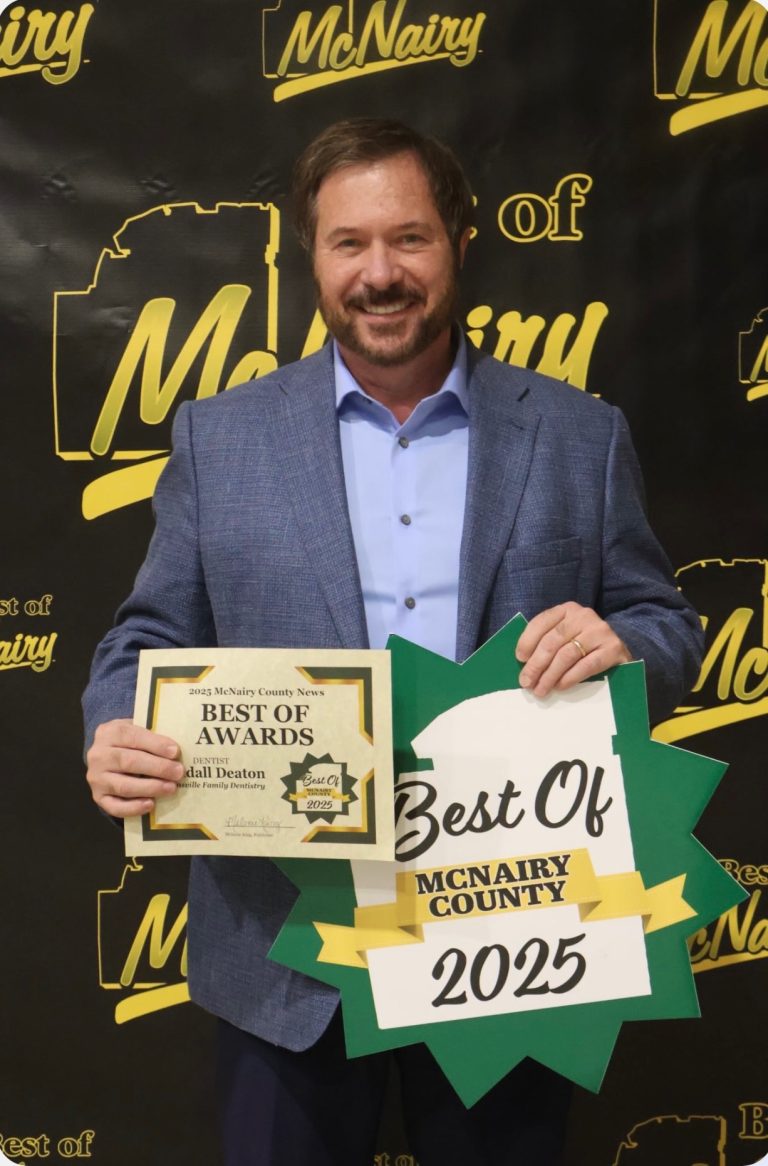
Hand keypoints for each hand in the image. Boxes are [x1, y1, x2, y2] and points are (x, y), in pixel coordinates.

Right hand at [86, 718, 183, 817]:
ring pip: (123, 786)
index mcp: (109, 733)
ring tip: (171, 788)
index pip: (132, 736)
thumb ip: (152, 736)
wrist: (106, 757)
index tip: (175, 752)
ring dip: (150, 788)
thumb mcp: (136, 730)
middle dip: (157, 768)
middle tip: (178, 772)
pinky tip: (151, 804)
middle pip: (128, 762)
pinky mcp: (98, 797)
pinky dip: (134, 807)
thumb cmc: (129, 742)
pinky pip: (115, 807)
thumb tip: (176, 751)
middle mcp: (99, 755)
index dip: (155, 744)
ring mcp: (96, 778)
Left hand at [515, 602, 631, 697]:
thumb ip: (547, 641)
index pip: (542, 622)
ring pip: (567, 654)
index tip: (520, 659)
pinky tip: (560, 687)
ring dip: (550, 675)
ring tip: (540, 690)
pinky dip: (570, 677)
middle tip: (526, 682)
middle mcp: (584, 615)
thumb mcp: (565, 636)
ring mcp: (600, 631)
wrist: (619, 651)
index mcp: (567, 609)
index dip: (528, 641)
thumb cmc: (584, 646)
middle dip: (536, 664)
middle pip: (552, 641)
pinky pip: (587, 665)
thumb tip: (523, 662)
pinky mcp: (613, 648)